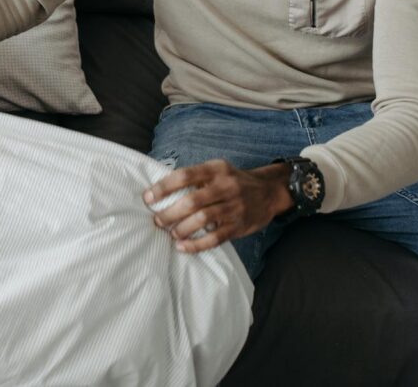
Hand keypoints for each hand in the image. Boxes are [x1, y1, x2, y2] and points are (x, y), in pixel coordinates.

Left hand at [143, 160, 293, 252]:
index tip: (148, 197)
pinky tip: (183, 247)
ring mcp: (234, 207)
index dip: (164, 187)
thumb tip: (162, 190)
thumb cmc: (234, 181)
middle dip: (170, 213)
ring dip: (182, 229)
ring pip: (202, 220)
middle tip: (157, 220)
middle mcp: (225, 187)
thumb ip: (196, 177)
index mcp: (216, 169)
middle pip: (192, 201)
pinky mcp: (238, 226)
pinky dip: (196, 244)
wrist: (269, 192)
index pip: (185, 176)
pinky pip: (215, 238)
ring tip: (170, 233)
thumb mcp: (217, 169)